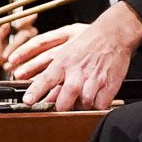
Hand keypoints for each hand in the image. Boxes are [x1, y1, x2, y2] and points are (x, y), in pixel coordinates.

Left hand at [8, 4, 141, 111]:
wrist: (113, 34)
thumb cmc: (88, 44)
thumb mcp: (66, 54)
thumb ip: (55, 73)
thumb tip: (45, 93)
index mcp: (64, 62)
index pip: (46, 79)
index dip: (36, 91)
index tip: (28, 101)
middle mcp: (77, 72)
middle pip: (65, 100)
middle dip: (62, 107)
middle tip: (62, 107)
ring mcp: (94, 79)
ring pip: (83, 104)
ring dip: (80, 108)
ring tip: (79, 103)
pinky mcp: (109, 84)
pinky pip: (100, 105)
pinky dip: (96, 107)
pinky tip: (94, 101)